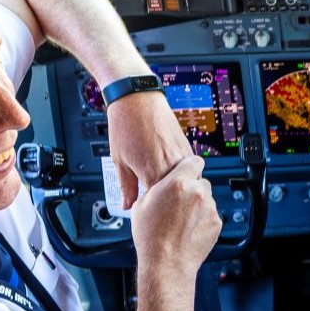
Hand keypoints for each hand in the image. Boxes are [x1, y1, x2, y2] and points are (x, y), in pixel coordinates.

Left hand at [109, 91, 196, 208]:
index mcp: (153, 173)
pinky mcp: (187, 147)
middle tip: (159, 204)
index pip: (160, 203)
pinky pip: (190, 168)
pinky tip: (173, 175)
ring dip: (178, 188)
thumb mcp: (119, 160)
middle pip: (177, 195)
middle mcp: (171, 166)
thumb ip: (126, 187)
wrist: (137, 99)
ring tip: (167, 190)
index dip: (154, 209)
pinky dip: (183, 175)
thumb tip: (127, 205)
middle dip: (168, 201)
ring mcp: (182, 156)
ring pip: (187, 182)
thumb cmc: (126, 125)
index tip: (149, 212)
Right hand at [130, 155, 219, 280]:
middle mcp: (197, 192)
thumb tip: (160, 186)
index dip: (190, 166)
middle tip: (179, 202)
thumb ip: (156, 189)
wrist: (166, 263)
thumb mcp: (142, 205)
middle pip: (201, 181)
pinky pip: (211, 215)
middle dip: (192, 188)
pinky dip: (203, 219)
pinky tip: (189, 229)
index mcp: (178, 183)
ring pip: (207, 199)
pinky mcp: (216, 222)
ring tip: (182, 220)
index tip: (188, 170)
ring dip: (198, 205)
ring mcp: (209, 208)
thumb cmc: (151, 237)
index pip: (194, 161)